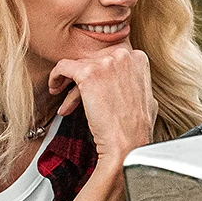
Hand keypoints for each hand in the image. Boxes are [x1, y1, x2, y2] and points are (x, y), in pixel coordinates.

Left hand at [48, 47, 156, 164]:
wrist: (128, 144)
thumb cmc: (136, 129)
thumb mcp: (146, 98)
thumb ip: (135, 83)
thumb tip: (128, 83)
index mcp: (138, 59)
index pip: (109, 58)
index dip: (99, 73)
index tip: (92, 85)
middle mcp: (123, 56)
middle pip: (92, 60)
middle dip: (83, 76)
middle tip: (75, 92)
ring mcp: (105, 63)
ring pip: (77, 64)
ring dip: (68, 80)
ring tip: (62, 93)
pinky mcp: (88, 73)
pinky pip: (64, 67)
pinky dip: (56, 76)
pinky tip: (54, 87)